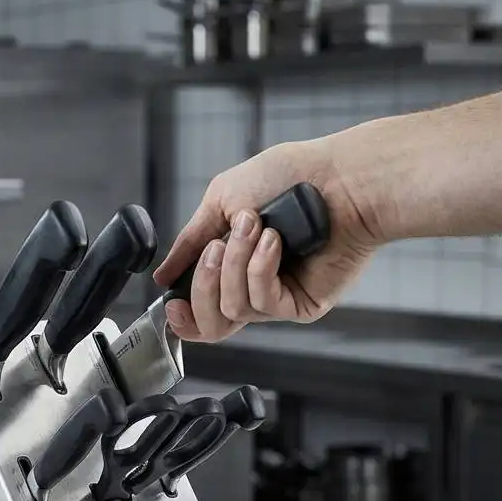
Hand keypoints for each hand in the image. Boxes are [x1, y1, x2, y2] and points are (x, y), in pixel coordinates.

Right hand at [153, 138, 381, 341]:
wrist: (339, 177)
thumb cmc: (290, 177)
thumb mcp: (222, 200)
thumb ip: (190, 240)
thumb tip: (162, 275)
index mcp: (233, 267)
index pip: (202, 312)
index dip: (183, 316)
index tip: (171, 302)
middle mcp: (254, 288)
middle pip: (212, 324)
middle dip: (203, 284)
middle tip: (217, 248)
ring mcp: (278, 299)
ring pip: (232, 310)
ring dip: (235, 264)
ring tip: (256, 227)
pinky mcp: (302, 305)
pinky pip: (262, 302)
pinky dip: (260, 269)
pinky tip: (275, 242)